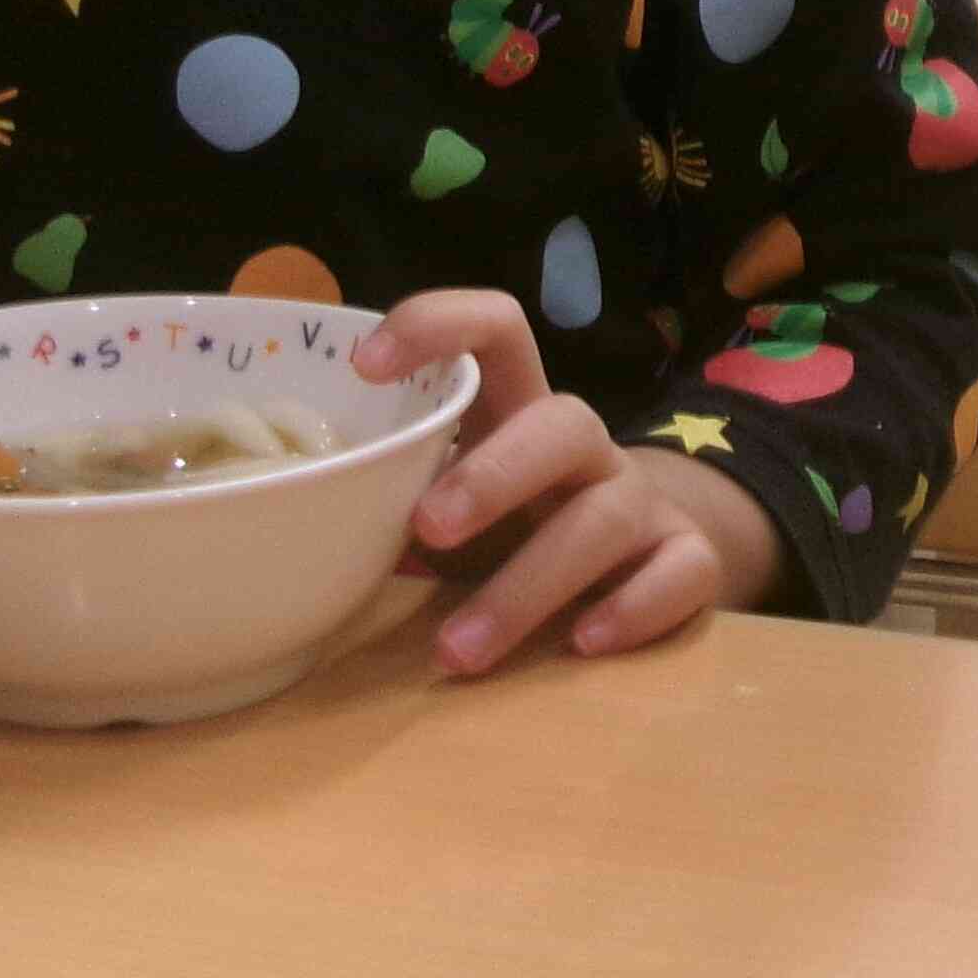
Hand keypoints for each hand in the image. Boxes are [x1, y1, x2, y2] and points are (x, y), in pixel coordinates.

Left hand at [355, 291, 784, 668]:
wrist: (641, 563)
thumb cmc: (516, 530)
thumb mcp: (455, 503)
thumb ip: (395, 501)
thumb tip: (291, 525)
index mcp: (519, 413)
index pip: (496, 329)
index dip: (437, 325)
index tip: (363, 365)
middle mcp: (584, 447)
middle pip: (562, 423)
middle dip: (494, 474)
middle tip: (426, 529)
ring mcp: (640, 502)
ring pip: (604, 517)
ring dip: (527, 585)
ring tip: (457, 651)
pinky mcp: (687, 558)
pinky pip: (679, 572)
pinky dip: (631, 609)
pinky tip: (581, 643)